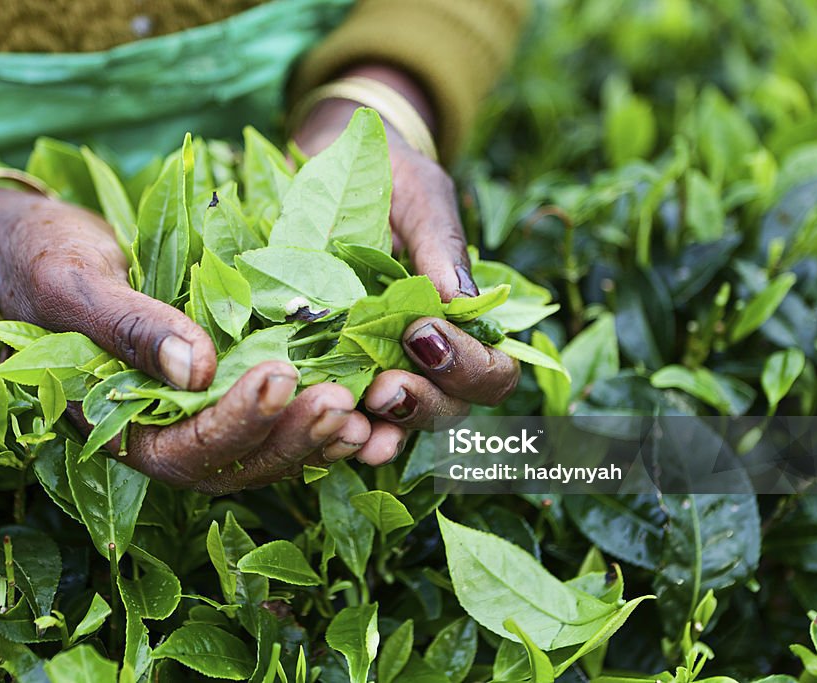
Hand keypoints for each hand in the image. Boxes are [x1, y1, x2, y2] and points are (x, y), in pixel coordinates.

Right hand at [0, 160, 398, 491]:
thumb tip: (196, 370)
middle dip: (290, 438)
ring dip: (314, 437)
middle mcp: (163, 431)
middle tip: (341, 403)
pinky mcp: (223, 384)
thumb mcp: (73, 285)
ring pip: (264, 449)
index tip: (280, 376)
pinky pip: (273, 414)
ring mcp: (197, 412)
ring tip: (363, 411)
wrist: (39, 245)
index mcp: (118, 424)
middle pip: (235, 462)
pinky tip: (360, 398)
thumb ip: (127, 329)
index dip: (236, 421)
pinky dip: (314, 414)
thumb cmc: (42, 261)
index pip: (183, 447)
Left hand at [293, 66, 520, 452]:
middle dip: (422, 405)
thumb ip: (441, 247)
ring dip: (380, 428)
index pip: (491, 371)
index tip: (424, 335)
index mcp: (462, 319)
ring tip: (354, 415)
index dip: (469, 368)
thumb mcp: (421, 198)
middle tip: (386, 389)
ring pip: (397, 423)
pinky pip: (342, 411)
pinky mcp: (329, 366)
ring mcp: (378, 366)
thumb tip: (459, 302)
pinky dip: (338, 426)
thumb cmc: (391, 175)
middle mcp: (425, 355)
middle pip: (447, 409)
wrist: (330, 163)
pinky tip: (325, 426)